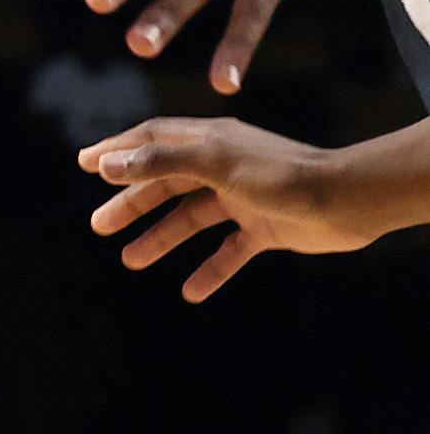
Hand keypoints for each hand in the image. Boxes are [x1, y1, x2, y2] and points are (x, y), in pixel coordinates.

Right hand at [81, 116, 378, 298]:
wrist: (348, 199)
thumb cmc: (281, 174)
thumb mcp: (213, 162)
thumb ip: (160, 161)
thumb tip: (108, 165)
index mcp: (207, 141)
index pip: (151, 140)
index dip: (116, 151)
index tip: (85, 164)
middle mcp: (221, 167)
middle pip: (165, 184)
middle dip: (130, 204)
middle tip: (98, 226)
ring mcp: (242, 199)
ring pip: (191, 219)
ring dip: (161, 238)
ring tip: (130, 261)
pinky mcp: (264, 228)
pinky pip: (229, 251)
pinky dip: (210, 270)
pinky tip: (191, 292)